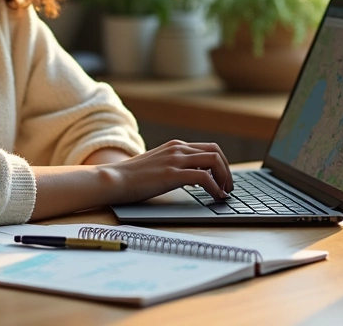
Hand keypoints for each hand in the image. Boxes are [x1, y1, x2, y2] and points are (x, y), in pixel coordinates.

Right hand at [98, 140, 233, 204]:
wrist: (114, 179)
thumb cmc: (133, 177)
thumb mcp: (159, 165)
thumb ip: (176, 166)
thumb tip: (196, 177)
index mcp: (175, 146)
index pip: (209, 148)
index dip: (222, 164)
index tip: (223, 180)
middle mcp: (178, 149)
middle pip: (216, 152)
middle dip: (227, 170)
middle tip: (228, 187)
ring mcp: (175, 160)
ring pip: (214, 161)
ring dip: (225, 177)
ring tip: (224, 193)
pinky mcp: (171, 174)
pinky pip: (204, 177)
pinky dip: (214, 187)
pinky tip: (215, 196)